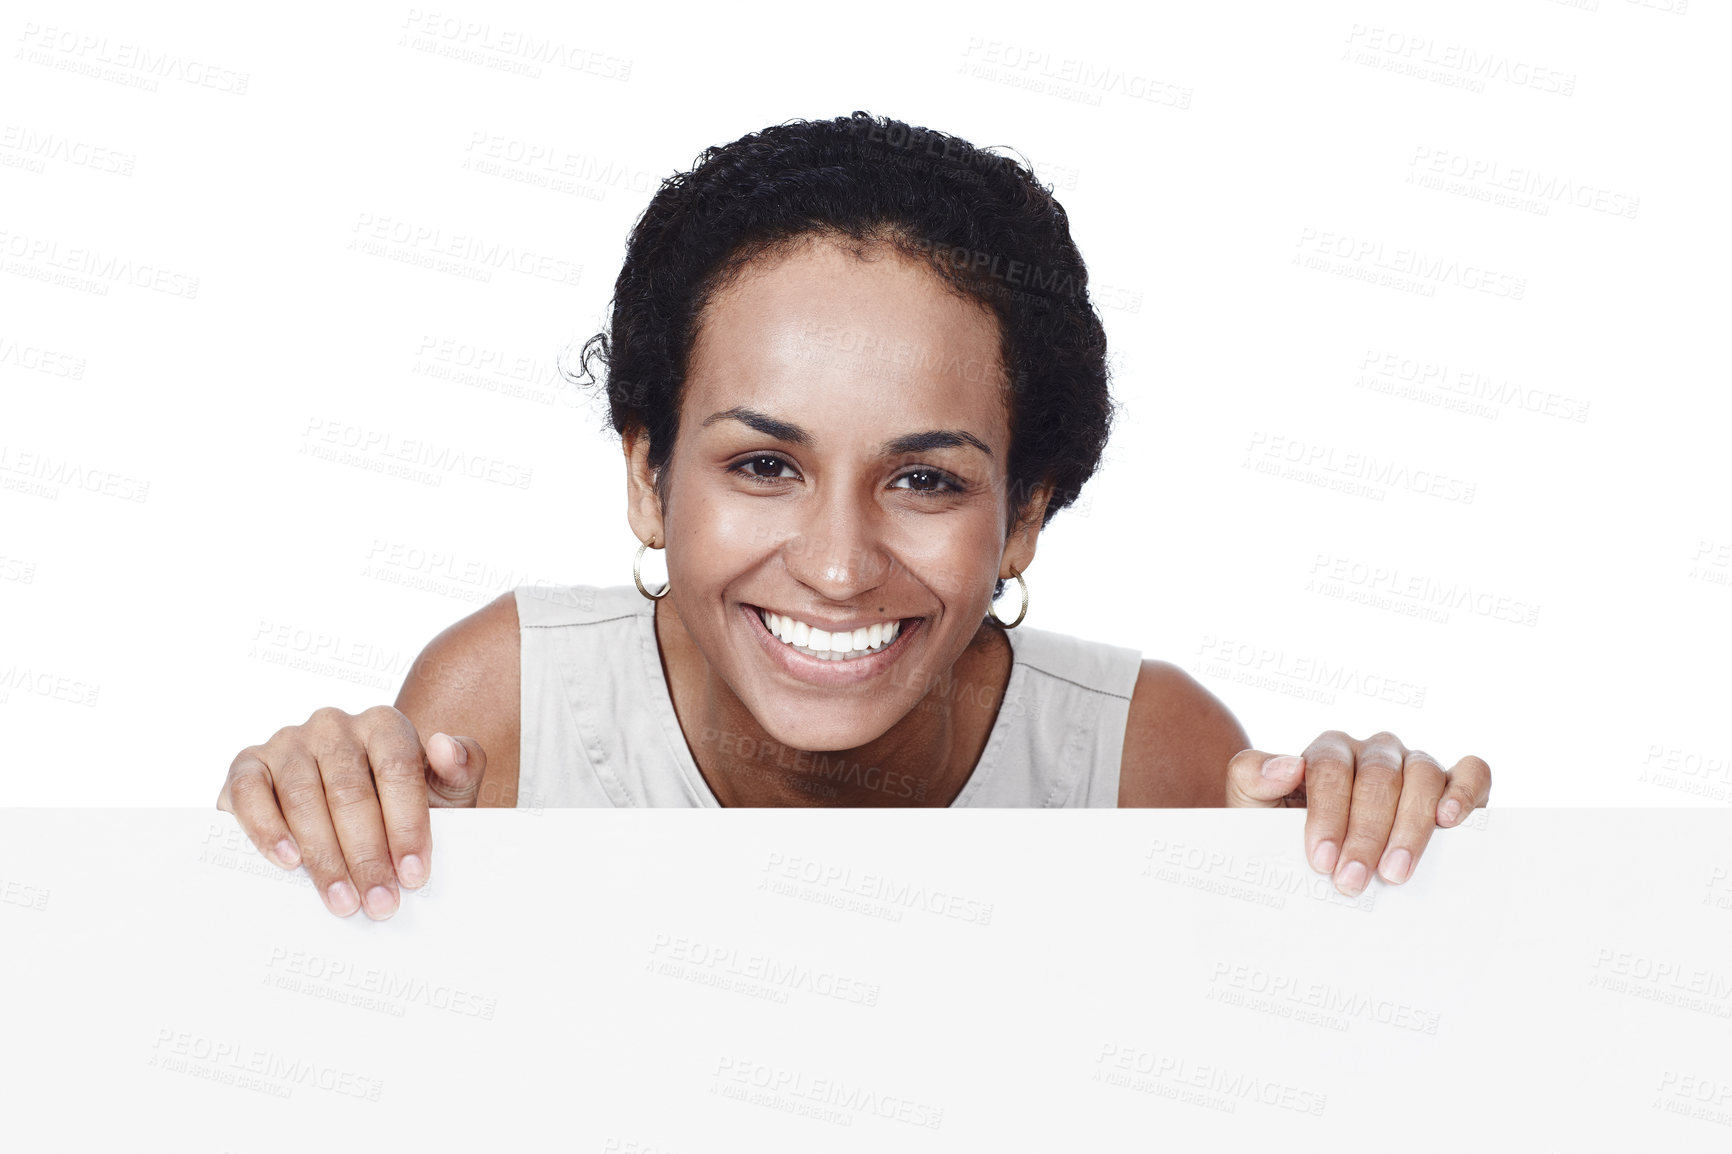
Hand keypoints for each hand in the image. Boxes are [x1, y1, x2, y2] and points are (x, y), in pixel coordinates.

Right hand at [216, 705, 487, 918]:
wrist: (350, 813)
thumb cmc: (399, 804)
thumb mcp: (444, 790)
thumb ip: (461, 768)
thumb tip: (446, 746)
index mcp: (384, 724)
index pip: (398, 770)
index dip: (407, 825)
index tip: (413, 875)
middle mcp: (334, 725)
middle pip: (350, 791)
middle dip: (367, 855)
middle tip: (380, 903)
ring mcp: (288, 742)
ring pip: (303, 798)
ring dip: (324, 857)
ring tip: (343, 901)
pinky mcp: (247, 765)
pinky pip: (250, 794)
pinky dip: (267, 829)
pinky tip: (288, 862)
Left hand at [1224, 730, 1490, 895]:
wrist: (1319, 860)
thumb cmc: (1286, 833)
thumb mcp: (1253, 808)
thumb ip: (1252, 778)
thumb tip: (1288, 765)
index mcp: (1327, 752)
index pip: (1329, 769)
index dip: (1327, 814)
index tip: (1322, 861)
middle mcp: (1373, 752)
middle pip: (1377, 777)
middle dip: (1365, 834)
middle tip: (1353, 883)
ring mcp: (1415, 764)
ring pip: (1423, 775)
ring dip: (1410, 826)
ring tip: (1395, 874)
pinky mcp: (1455, 783)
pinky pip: (1472, 771)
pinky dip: (1466, 790)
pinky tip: (1450, 821)